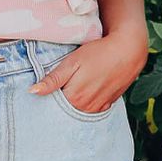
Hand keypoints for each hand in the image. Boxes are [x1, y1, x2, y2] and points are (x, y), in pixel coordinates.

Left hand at [28, 29, 148, 112]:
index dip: (47, 98)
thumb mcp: (71, 63)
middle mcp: (86, 107)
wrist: (129, 50)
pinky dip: (86, 103)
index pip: (52, 106)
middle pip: (65, 110)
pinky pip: (92, 109)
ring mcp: (98, 107)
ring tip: (73, 87)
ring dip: (73, 103)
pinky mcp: (108, 104)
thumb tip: (32, 92)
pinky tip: (85, 92)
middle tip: (58, 88)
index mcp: (74, 98)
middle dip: (59, 103)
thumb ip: (52, 79)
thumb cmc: (98, 53)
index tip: (43, 91)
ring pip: (78, 110)